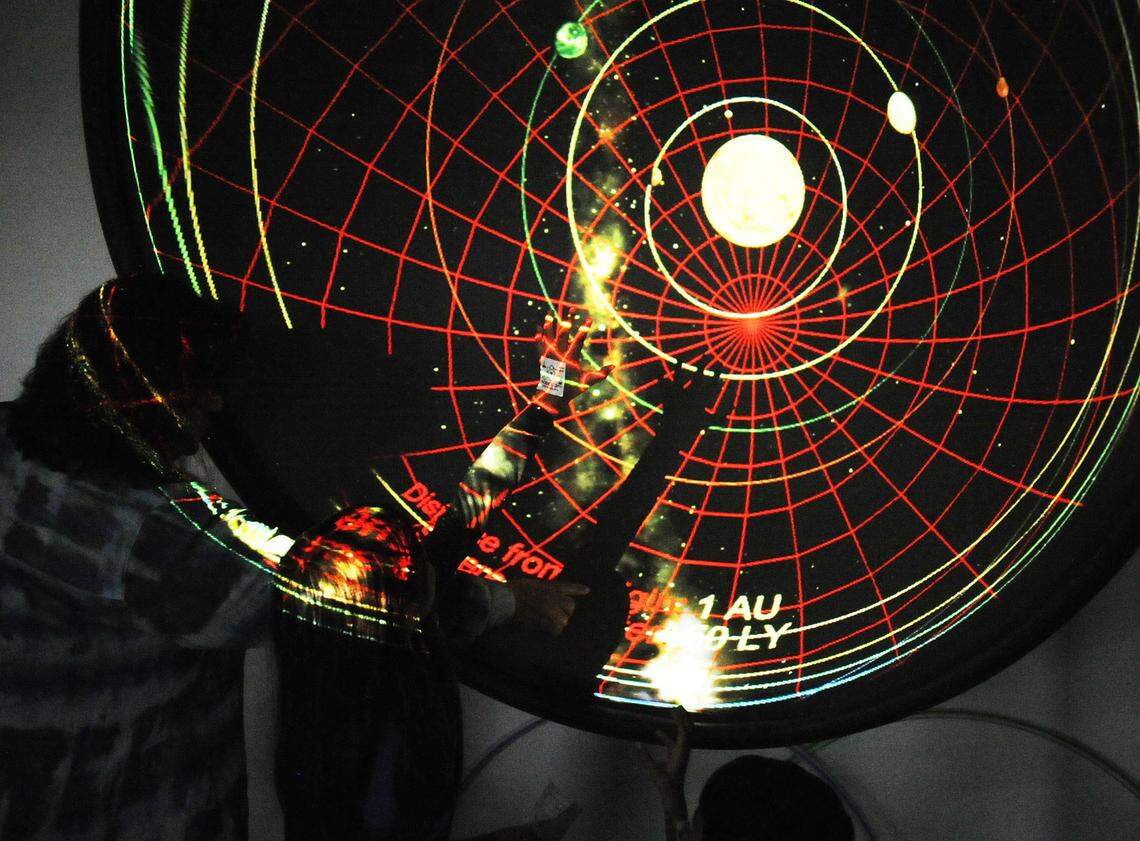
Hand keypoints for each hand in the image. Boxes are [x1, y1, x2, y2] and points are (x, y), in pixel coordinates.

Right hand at [508, 578, 589, 635]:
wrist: (507, 599)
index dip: (578, 589)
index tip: (587, 590)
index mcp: (549, 586)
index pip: (568, 587)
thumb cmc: (514, 590)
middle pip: (570, 606)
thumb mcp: (530, 584)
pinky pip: (555, 629)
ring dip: (557, 623)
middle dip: (565, 612)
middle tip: (554, 615)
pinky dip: (551, 631)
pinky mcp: (546, 620)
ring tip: (546, 623)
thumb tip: (542, 597)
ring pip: (563, 620)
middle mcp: (554, 597)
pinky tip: (544, 630)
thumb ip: (540, 590)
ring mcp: (551, 609)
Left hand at [531, 314, 613, 416]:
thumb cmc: (572, 388)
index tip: (590, 319)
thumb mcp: (588, 381)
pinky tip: (537, 330)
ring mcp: (550, 356)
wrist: (554, 397)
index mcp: (571, 359)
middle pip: (563, 334)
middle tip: (571, 309)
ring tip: (548, 315)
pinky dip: (539, 338)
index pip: (579, 341)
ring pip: (549, 337)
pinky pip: (540, 346)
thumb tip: (614, 366)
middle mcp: (559, 355)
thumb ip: (602, 373)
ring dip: (549, 326)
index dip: (584, 329)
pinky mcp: (544, 359)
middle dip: (567, 321)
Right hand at [637, 706, 691, 820]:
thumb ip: (645, 758)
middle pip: (688, 730)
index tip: (674, 709)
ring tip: (671, 713)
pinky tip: (656, 732)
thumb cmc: (666, 785)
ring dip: (677, 724)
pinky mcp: (676, 757)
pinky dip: (667, 735)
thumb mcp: (654, 771)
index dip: (680, 720)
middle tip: (678, 705)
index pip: (684, 732)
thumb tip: (636, 744)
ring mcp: (680, 753)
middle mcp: (683, 751)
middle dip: (684, 718)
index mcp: (681, 752)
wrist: (673, 797)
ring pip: (682, 735)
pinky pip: (673, 742)